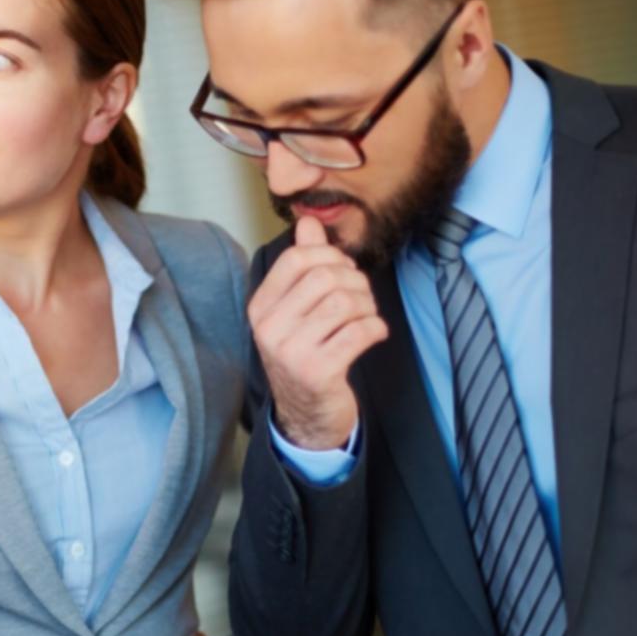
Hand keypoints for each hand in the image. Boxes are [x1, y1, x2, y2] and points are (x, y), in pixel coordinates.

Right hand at [247, 217, 387, 449]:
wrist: (305, 413)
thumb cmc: (304, 353)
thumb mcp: (295, 310)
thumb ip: (302, 265)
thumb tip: (308, 222)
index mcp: (260, 308)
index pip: (296, 259)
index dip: (329, 255)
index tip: (342, 269)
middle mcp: (270, 328)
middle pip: (325, 277)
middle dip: (355, 281)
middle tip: (360, 297)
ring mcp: (292, 352)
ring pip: (345, 303)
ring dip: (367, 306)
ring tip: (365, 317)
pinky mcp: (318, 372)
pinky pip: (360, 332)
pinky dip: (376, 328)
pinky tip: (372, 334)